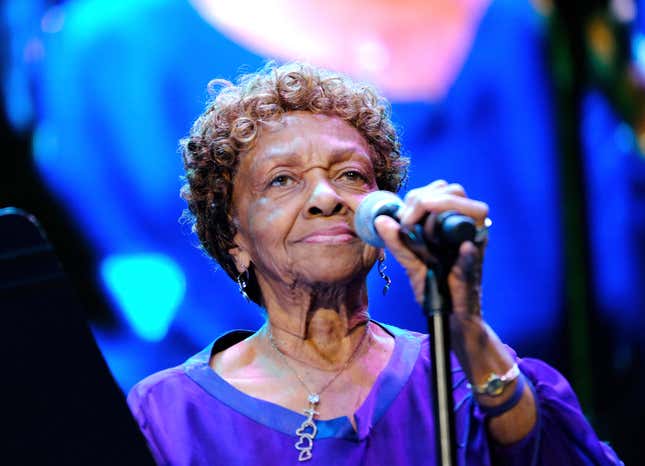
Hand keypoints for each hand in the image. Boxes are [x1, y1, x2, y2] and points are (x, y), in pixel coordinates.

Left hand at [373, 179, 488, 316]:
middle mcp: (467, 227)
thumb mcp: (411, 262)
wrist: (451, 318)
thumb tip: (381, 220)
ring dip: (438, 218)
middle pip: (454, 190)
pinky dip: (458, 249)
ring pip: (467, 208)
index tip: (403, 217)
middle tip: (409, 225)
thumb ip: (397, 242)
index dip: (420, 196)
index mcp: (452, 222)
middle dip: (425, 201)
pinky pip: (470, 247)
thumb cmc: (434, 287)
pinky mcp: (477, 262)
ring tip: (423, 240)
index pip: (442, 189)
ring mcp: (477, 242)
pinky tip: (442, 255)